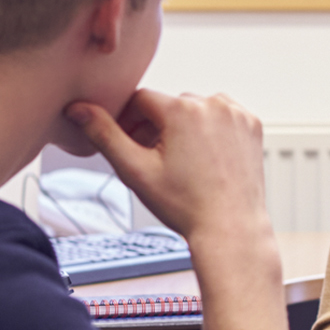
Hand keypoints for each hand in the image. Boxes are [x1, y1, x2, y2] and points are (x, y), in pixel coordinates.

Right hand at [65, 90, 268, 243]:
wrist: (230, 229)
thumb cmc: (185, 206)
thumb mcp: (135, 171)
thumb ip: (104, 135)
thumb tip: (77, 108)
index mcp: (182, 109)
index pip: (140, 100)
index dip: (129, 122)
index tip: (130, 145)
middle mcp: (213, 103)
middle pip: (169, 105)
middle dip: (156, 126)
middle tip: (152, 160)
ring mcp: (236, 113)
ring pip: (195, 109)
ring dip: (184, 126)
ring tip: (181, 162)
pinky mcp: (252, 125)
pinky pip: (221, 116)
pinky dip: (211, 130)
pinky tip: (204, 158)